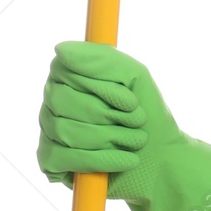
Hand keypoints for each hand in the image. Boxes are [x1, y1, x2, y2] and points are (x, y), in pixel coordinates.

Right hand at [36, 40, 172, 194]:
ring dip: (110, 138)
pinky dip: (100, 159)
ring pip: (64, 129)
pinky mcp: (50, 161)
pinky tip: (126, 160)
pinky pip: (62, 157)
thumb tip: (60, 49)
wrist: (162, 158)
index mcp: (70, 74)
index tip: (132, 101)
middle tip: (137, 122)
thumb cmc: (146, 113)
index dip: (101, 88)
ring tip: (136, 141)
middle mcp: (54, 99)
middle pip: (61, 100)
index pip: (65, 70)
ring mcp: (49, 129)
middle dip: (107, 115)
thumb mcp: (134, 77)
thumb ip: (103, 59)